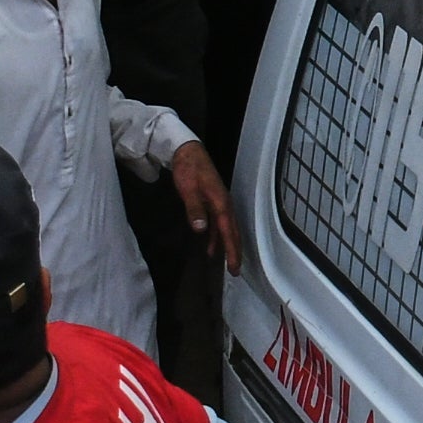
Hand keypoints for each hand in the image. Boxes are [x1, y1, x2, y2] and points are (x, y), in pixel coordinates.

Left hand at [171, 144, 240, 271]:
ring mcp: (219, 203)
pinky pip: (219, 223)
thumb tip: (201, 230)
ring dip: (226, 245)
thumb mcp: (188, 189)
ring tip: (225, 262)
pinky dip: (217, 236)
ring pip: (226, 229)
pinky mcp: (213, 201)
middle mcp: (224, 204)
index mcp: (220, 203)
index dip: (231, 249)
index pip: (228, 231)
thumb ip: (195, 209)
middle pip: (232, 232)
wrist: (188, 152)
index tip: (234, 266)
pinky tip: (210, 245)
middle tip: (235, 270)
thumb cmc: (188, 169)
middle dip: (234, 251)